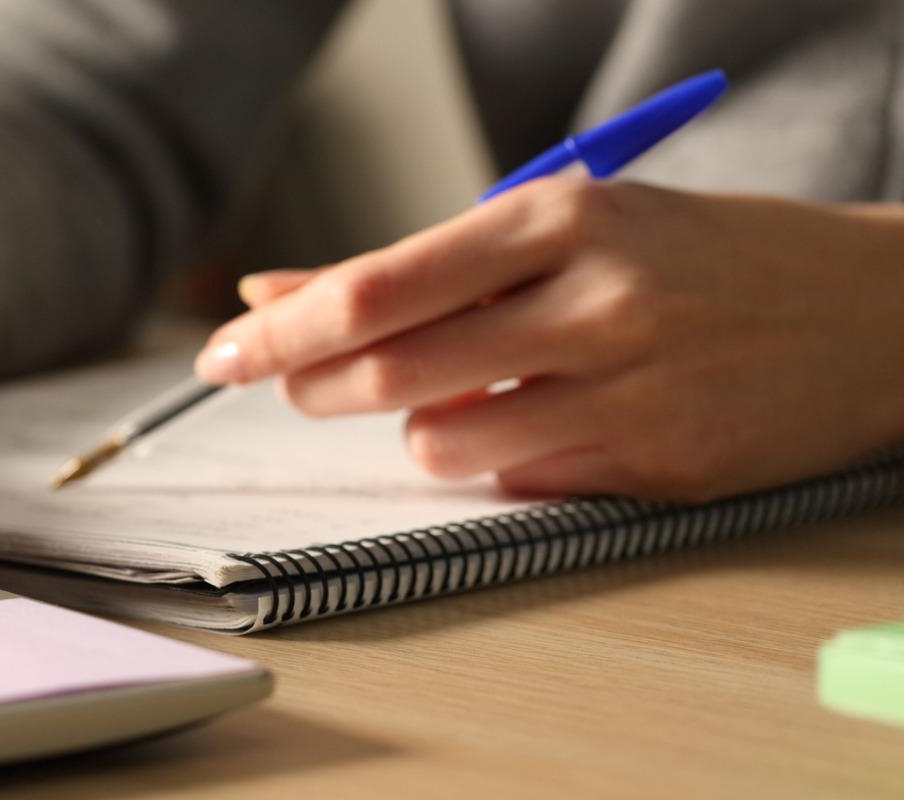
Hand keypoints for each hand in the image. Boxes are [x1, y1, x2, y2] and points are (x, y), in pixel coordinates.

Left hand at [195, 178, 903, 501]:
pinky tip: (541, 423)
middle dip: (314, 387)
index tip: (221, 352)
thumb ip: (416, 265)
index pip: (377, 287)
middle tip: (297, 384)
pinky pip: (516, 482)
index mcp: (558, 221)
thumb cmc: (691, 255)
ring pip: (440, 445)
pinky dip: (498, 460)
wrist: (866, 311)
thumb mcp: (561, 223)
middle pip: (388, 373)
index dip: (281, 331)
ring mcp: (630, 392)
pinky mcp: (657, 468)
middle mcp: (593, 303)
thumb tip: (276, 292)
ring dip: (419, 431)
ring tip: (459, 394)